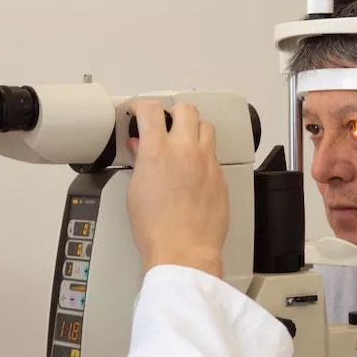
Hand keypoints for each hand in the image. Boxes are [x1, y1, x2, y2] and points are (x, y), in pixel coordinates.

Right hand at [126, 100, 227, 277]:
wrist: (183, 251)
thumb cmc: (157, 230)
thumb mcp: (135, 191)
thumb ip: (139, 161)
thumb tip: (140, 148)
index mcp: (158, 151)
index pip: (150, 109)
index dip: (141, 106)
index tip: (138, 111)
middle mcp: (186, 151)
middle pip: (186, 109)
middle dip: (173, 113)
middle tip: (165, 123)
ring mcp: (207, 163)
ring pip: (206, 128)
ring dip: (194, 130)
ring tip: (184, 143)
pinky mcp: (221, 178)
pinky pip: (214, 156)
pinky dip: (203, 157)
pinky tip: (194, 170)